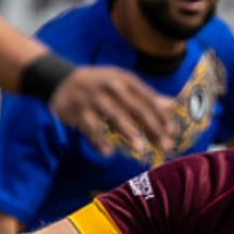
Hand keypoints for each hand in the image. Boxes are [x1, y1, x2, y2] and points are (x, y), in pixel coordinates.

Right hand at [49, 66, 175, 158]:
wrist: (61, 80)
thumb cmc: (99, 84)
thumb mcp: (122, 84)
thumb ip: (146, 95)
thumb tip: (172, 104)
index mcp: (124, 79)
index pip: (147, 97)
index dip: (161, 115)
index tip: (173, 131)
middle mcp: (110, 86)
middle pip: (135, 107)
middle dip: (151, 126)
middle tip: (164, 145)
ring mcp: (93, 98)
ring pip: (113, 115)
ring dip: (128, 132)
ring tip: (140, 148)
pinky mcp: (78, 111)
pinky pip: (91, 128)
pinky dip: (99, 140)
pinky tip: (109, 153)